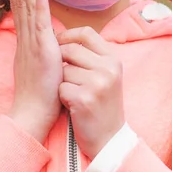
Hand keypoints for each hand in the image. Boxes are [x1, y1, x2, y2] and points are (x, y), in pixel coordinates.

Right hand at [2, 0, 62, 143]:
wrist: (31, 114)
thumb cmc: (38, 93)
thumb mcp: (37, 65)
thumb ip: (38, 48)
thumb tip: (42, 37)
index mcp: (25, 40)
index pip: (20, 6)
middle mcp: (25, 37)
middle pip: (19, 0)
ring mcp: (32, 43)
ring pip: (27, 7)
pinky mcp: (41, 51)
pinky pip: (40, 25)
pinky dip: (39, 6)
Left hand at [57, 26, 124, 159]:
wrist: (109, 139)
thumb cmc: (101, 104)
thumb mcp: (106, 75)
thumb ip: (90, 55)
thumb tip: (60, 35)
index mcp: (113, 59)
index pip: (86, 33)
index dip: (68, 35)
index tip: (58, 43)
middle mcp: (108, 68)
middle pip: (70, 49)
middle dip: (60, 62)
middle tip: (66, 77)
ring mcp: (97, 83)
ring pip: (62, 69)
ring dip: (62, 82)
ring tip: (74, 94)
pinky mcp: (84, 99)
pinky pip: (60, 88)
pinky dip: (61, 97)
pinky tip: (72, 105)